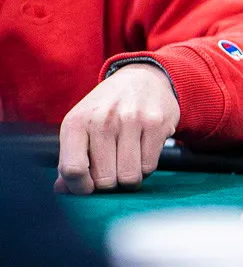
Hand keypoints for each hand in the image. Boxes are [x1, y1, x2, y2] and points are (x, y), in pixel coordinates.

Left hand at [55, 64, 180, 193]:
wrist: (142, 77)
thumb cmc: (107, 109)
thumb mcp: (82, 126)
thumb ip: (71, 158)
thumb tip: (62, 190)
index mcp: (76, 122)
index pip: (73, 169)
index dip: (80, 188)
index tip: (89, 187)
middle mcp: (102, 119)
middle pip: (104, 179)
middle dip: (110, 183)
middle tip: (113, 171)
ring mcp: (131, 120)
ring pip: (129, 177)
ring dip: (129, 179)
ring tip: (128, 165)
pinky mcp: (156, 123)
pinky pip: (149, 166)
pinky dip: (146, 168)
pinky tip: (142, 154)